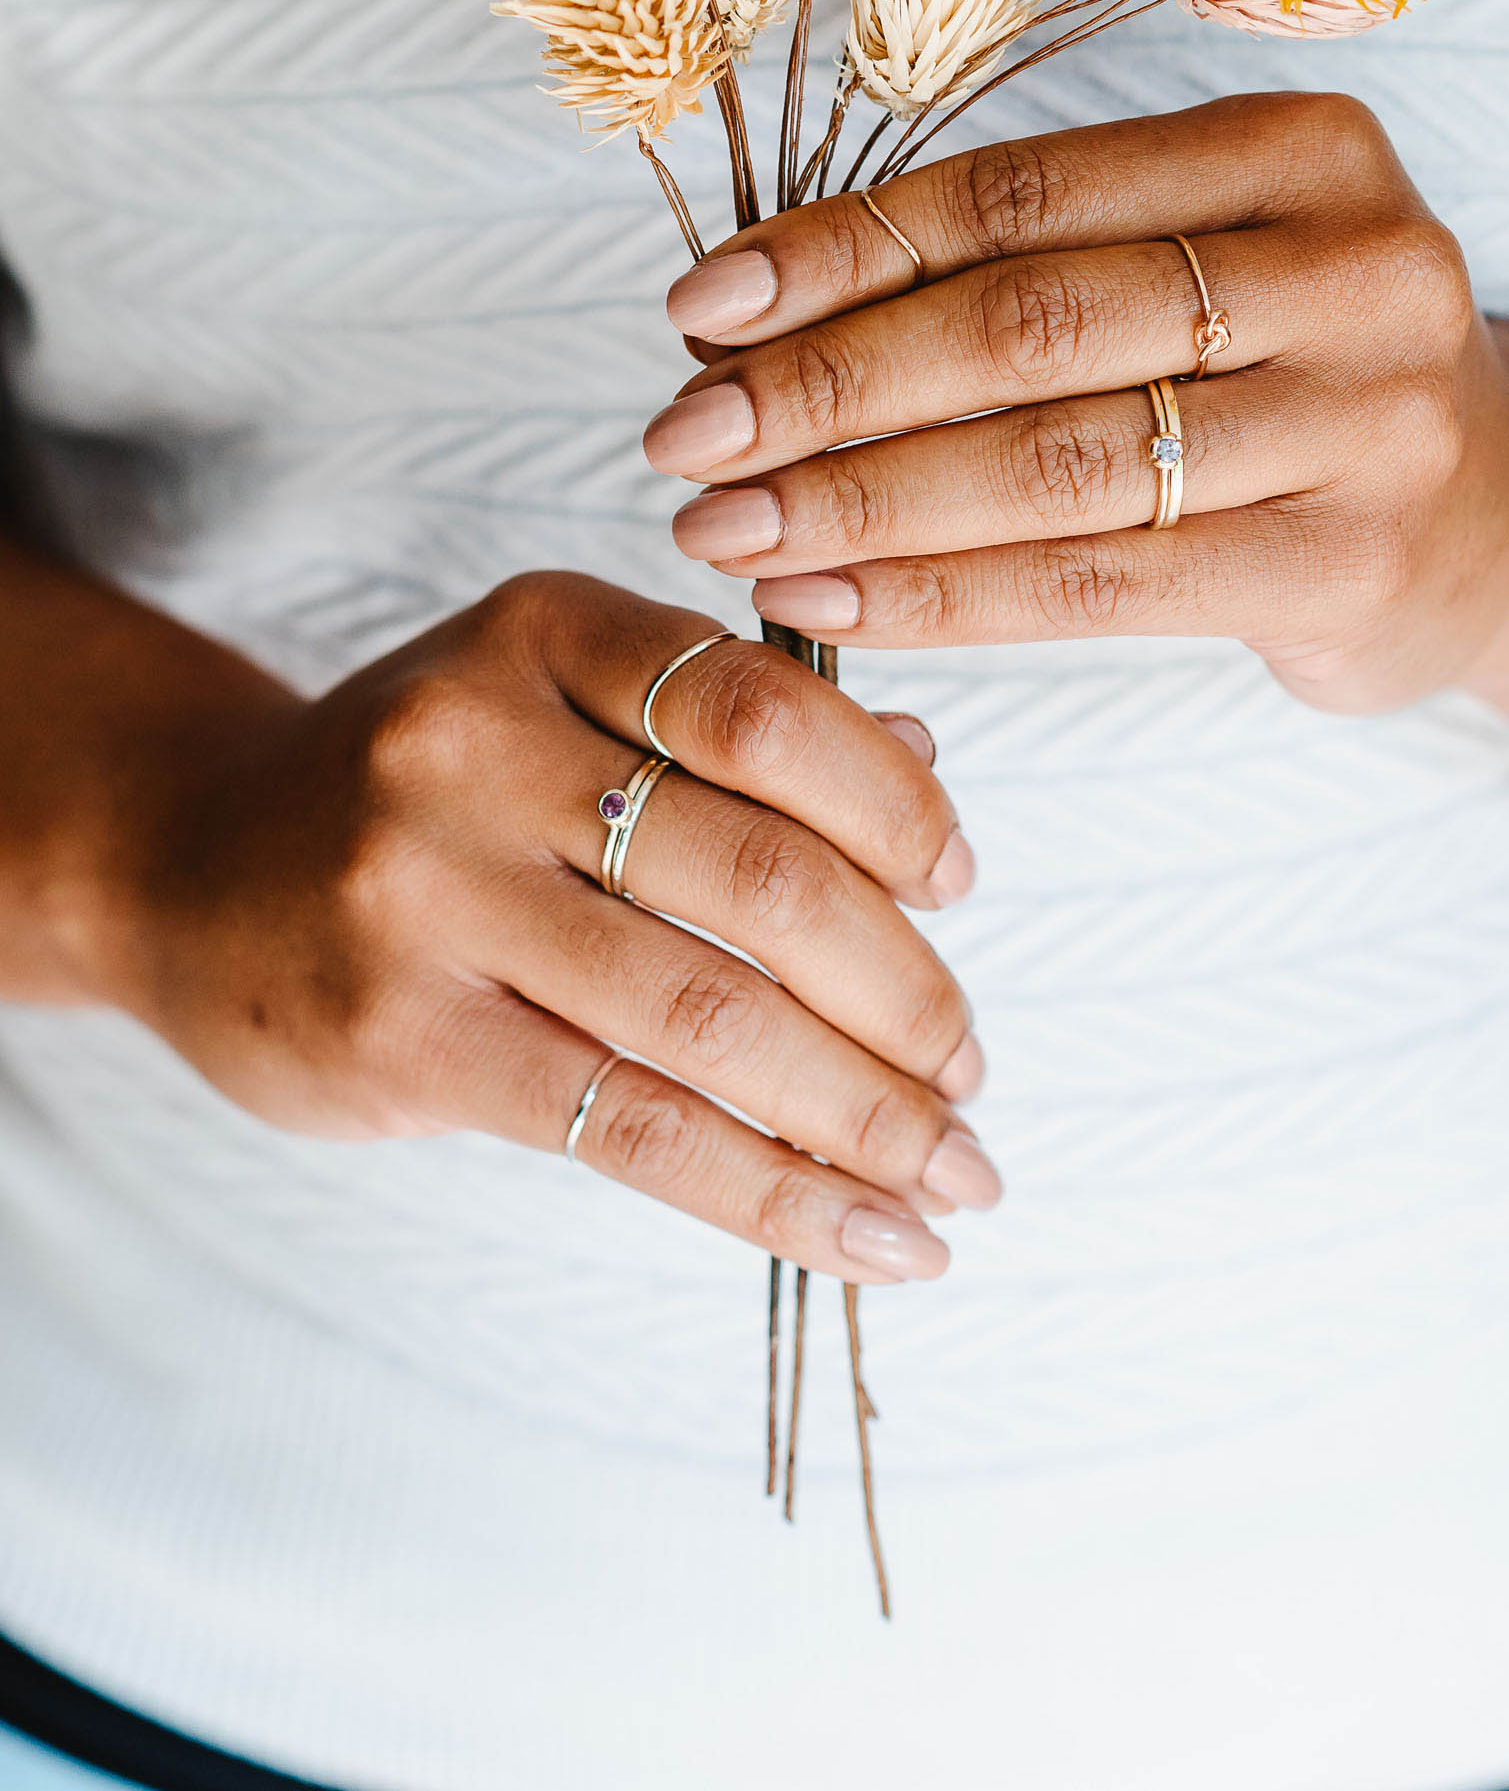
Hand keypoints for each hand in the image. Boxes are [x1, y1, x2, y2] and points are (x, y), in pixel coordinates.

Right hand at [82, 572, 992, 1282]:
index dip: (894, 809)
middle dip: (906, 992)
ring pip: (711, 1017)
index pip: (767, 711)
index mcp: (541, 629)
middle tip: (968, 1067)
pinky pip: (630, 1127)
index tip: (957, 884)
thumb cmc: (428, 784)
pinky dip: (777, 1193)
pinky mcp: (403, 1036)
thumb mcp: (556, 698)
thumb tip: (930, 780)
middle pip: (762, 876)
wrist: (186, 864)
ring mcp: (427, 891)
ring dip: (868, 1113)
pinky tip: (871, 1233)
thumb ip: (730, 727)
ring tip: (949, 1171)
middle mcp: (477, 744)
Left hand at [648, 95, 1508, 714]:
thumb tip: (745, 314)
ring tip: (722, 527)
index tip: (700, 309)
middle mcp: (1360, 265)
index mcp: (1304, 148)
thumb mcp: (1205, 269)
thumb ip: (1030, 269)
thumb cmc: (1289, 374)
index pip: (1027, 190)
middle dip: (827, 384)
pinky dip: (942, 595)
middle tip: (681, 434)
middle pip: (1032, 324)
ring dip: (860, 499)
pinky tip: (827, 598)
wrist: (1504, 520)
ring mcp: (1374, 420)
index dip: (845, 249)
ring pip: (1058, 463)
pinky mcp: (1358, 565)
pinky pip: (1100, 584)